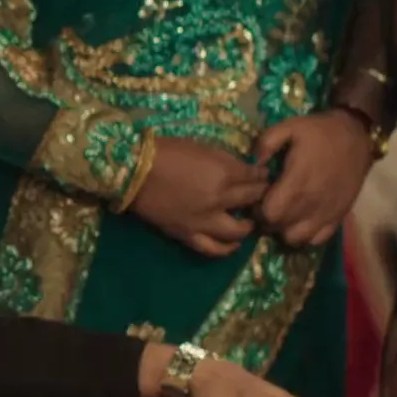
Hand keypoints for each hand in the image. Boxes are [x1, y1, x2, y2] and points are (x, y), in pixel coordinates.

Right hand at [127, 137, 270, 257]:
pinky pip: (212, 248)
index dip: (263, 177)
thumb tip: (246, 170)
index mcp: (224, 174)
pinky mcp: (187, 234)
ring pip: (238, 231)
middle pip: (252, 201)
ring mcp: (204, 220)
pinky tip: (232, 245)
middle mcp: (219, 200)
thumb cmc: (167, 152)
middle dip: (261, 197)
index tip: (264, 177)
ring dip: (247, 226)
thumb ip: (227, 161)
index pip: (257, 178)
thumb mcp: (203, 148)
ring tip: (247, 222)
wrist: (132, 170)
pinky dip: (226, 249)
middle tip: (260, 197)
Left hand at [251, 111, 374, 247]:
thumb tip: (253, 165)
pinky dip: (306, 236)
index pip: (270, 214)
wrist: (356, 135)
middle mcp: (313, 201)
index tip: (257, 200)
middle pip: (280, 228)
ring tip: (284, 216)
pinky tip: (301, 221)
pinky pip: (319, 239)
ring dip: (285, 230)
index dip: (258, 211)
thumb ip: (265, 143)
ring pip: (298, 238)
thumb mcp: (288, 127)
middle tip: (267, 207)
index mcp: (298, 181)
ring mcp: (328, 211)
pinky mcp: (339, 215)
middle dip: (267, 221)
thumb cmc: (319, 132)